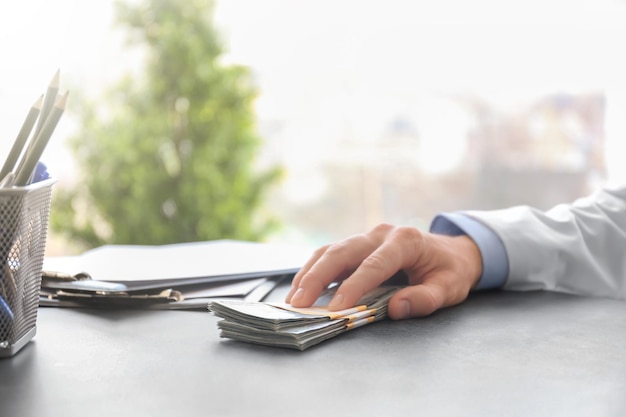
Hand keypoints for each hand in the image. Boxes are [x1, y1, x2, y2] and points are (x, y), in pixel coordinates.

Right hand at [285, 223, 482, 319]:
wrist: (451, 251)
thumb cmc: (449, 270)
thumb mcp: (449, 288)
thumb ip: (425, 299)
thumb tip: (396, 309)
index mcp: (406, 241)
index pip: (374, 265)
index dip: (353, 287)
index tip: (335, 309)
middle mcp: (381, 233)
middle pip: (342, 251)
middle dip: (317, 277)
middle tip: (298, 303)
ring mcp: (367, 237)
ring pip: (330, 250)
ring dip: (309, 273)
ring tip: (293, 298)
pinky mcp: (358, 246)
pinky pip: (330, 254)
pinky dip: (313, 270)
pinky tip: (302, 288)